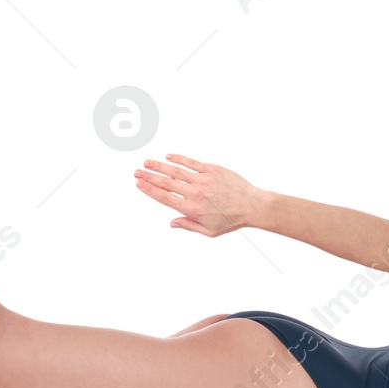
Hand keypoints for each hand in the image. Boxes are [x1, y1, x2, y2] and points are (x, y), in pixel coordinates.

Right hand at [133, 154, 266, 237]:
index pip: (165, 197)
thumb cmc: (231, 220)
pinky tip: (168, 156)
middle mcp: (195, 193)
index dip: (150, 190)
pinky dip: (179, 158)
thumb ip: (188, 226)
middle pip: (166, 183)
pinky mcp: (212, 169)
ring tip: (146, 163)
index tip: (139, 184)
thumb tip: (172, 223)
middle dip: (149, 177)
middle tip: (136, 172)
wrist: (252, 205)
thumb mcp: (209, 231)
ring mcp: (203, 180)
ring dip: (159, 166)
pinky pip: (191, 163)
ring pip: (176, 171)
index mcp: (192, 209)